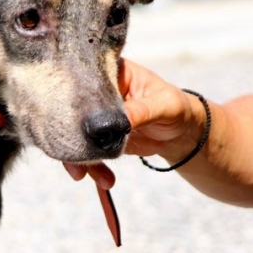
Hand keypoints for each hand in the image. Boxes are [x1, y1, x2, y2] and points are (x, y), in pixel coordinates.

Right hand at [63, 58, 198, 186]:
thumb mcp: (164, 104)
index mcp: (109, 73)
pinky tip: (105, 179)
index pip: (83, 81)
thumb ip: (141, 110)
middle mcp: (95, 94)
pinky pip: (85, 152)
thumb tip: (118, 121)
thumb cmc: (175, 107)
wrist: (181, 133)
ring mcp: (94, 118)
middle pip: (71, 112)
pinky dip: (92, 168)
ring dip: (81, 159)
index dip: (72, 97)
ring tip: (96, 177)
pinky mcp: (96, 138)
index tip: (71, 118)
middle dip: (71, 136)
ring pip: (75, 136)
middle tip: (76, 159)